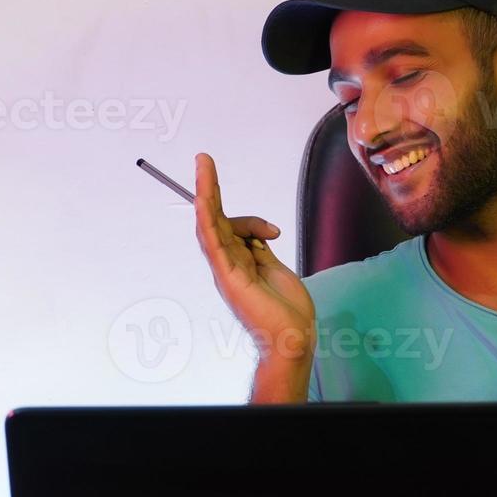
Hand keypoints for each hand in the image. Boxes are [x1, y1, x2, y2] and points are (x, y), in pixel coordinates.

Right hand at [192, 152, 314, 368]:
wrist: (293, 338)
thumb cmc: (286, 310)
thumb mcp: (276, 269)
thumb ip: (262, 250)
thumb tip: (258, 231)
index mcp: (240, 262)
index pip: (234, 227)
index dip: (240, 212)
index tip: (263, 218)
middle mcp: (228, 264)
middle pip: (217, 219)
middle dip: (210, 188)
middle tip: (204, 159)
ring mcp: (226, 269)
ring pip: (211, 225)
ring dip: (206, 192)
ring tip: (203, 165)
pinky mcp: (229, 276)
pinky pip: (214, 243)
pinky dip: (208, 220)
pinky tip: (204, 199)